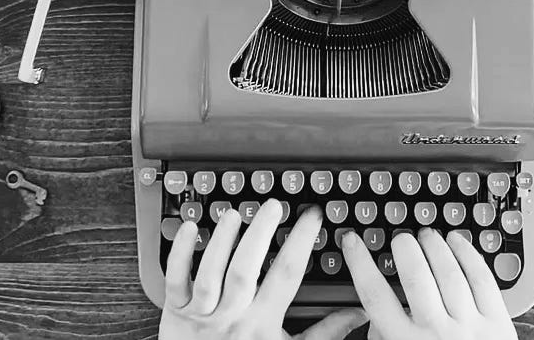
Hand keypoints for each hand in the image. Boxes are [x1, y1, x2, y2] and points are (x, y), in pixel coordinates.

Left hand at [159, 198, 366, 339]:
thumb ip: (326, 334)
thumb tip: (358, 313)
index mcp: (263, 324)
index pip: (287, 275)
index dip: (301, 241)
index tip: (312, 215)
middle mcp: (233, 317)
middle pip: (245, 269)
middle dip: (260, 234)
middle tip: (273, 205)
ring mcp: (203, 315)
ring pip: (211, 272)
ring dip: (222, 240)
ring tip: (234, 213)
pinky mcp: (176, 316)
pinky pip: (175, 282)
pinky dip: (179, 254)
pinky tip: (190, 229)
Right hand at [342, 228, 517, 339]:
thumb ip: (383, 338)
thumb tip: (372, 314)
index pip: (375, 296)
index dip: (360, 263)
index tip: (353, 242)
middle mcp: (436, 335)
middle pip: (415, 277)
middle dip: (404, 248)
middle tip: (400, 238)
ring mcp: (470, 327)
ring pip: (450, 273)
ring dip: (435, 246)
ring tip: (427, 235)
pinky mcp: (498, 324)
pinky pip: (482, 279)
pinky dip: (468, 254)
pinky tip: (457, 241)